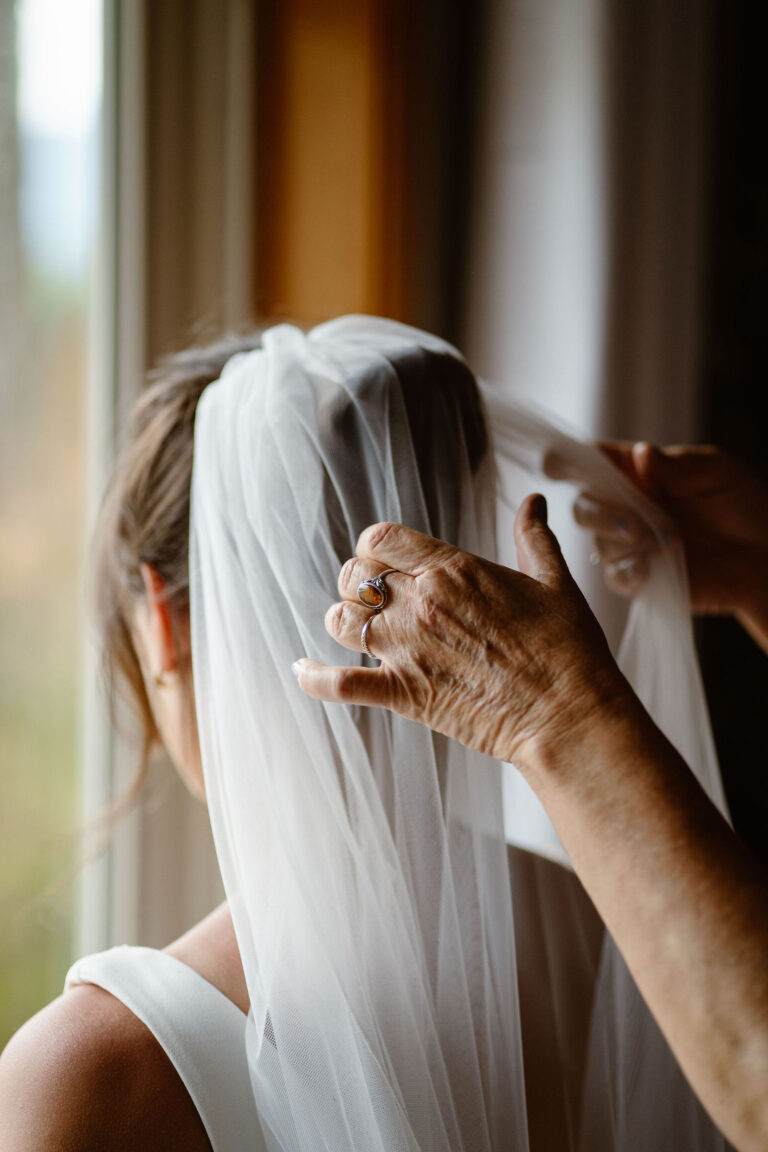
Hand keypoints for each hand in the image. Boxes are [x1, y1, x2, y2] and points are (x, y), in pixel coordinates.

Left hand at [293, 495, 632, 771]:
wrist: (569, 714)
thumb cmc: (568, 650)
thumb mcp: (554, 582)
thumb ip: (534, 537)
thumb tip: (533, 503)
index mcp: (452, 570)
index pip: (381, 538)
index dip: (374, 546)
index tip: (384, 559)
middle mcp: (420, 604)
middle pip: (354, 577)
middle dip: (357, 583)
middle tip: (373, 599)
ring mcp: (407, 650)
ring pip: (340, 622)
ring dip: (343, 622)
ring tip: (356, 629)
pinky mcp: (404, 695)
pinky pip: (338, 683)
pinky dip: (313, 678)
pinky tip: (301, 671)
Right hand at [575, 444, 767, 637]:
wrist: (766, 557)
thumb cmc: (743, 505)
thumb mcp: (717, 473)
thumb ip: (678, 466)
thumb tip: (641, 454)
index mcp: (636, 472)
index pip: (592, 462)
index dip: (567, 460)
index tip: (554, 462)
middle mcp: (625, 506)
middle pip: (583, 506)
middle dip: (600, 514)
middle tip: (635, 524)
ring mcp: (629, 544)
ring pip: (597, 544)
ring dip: (625, 544)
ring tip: (669, 543)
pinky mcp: (640, 579)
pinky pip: (616, 577)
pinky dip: (629, 572)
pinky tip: (651, 568)